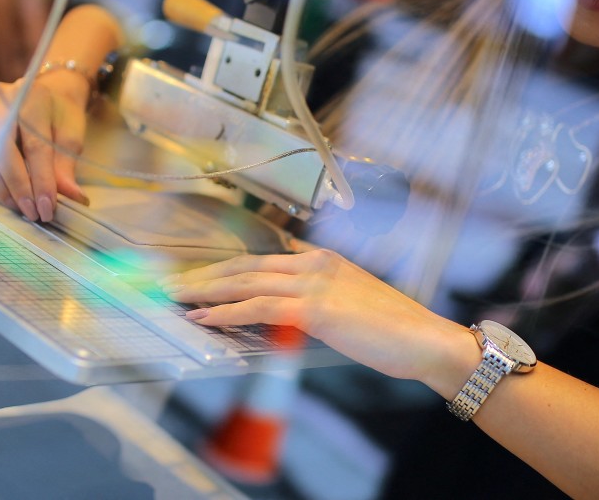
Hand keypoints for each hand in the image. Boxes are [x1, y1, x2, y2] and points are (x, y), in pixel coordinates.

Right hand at [0, 73, 89, 221]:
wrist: (48, 90)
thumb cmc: (62, 113)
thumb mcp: (72, 135)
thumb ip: (67, 165)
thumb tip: (73, 197)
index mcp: (33, 97)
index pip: (35, 146)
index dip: (41, 180)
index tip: (47, 207)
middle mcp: (2, 100)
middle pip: (1, 149)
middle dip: (17, 186)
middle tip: (32, 212)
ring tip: (18, 206)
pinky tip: (5, 195)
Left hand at [160, 248, 476, 389]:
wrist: (424, 339)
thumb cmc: (393, 329)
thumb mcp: (351, 303)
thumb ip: (318, 300)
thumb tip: (286, 311)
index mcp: (322, 259)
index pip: (263, 258)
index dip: (227, 267)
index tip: (201, 274)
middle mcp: (314, 262)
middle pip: (246, 264)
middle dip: (206, 274)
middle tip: (174, 283)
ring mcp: (313, 282)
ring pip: (245, 281)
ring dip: (205, 289)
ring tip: (176, 296)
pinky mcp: (314, 308)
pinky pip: (258, 307)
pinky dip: (226, 312)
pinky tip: (203, 317)